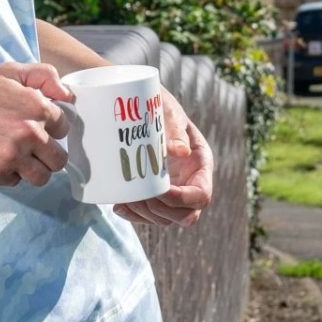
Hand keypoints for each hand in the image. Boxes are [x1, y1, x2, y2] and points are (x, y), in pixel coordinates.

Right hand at [0, 61, 73, 187]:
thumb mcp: (8, 72)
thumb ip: (44, 75)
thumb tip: (67, 95)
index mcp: (35, 105)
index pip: (64, 128)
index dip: (51, 126)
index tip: (37, 125)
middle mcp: (28, 132)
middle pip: (59, 159)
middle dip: (46, 153)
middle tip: (29, 145)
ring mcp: (12, 155)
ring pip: (42, 177)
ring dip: (32, 169)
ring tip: (16, 156)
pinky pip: (17, 181)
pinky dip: (9, 173)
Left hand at [113, 86, 212, 228]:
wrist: (135, 102)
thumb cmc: (155, 103)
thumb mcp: (166, 111)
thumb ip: (174, 129)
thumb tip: (181, 152)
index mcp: (200, 164)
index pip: (201, 196)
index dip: (181, 200)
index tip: (158, 190)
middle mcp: (190, 181)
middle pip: (186, 215)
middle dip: (161, 210)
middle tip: (138, 196)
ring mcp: (172, 190)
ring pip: (166, 219)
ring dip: (145, 214)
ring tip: (125, 199)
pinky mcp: (154, 193)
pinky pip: (149, 216)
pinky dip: (134, 215)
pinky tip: (120, 206)